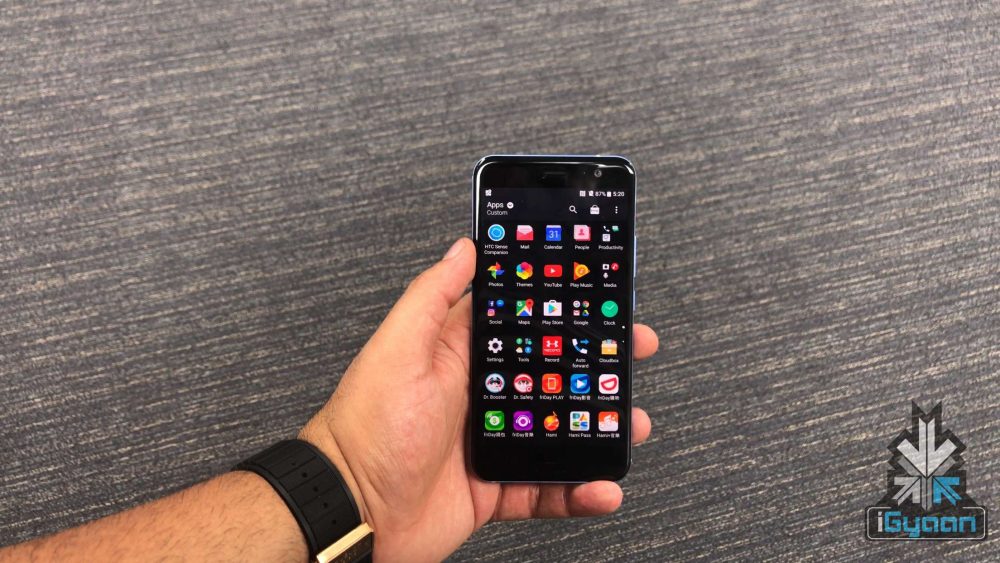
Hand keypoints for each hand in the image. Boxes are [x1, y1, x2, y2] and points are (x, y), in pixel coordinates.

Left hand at [300, 238, 657, 561]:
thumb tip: (463, 247)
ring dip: (598, 428)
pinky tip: (601, 488)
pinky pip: (548, 489)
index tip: (600, 300)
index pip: (522, 322)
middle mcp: (481, 397)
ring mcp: (491, 444)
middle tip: (635, 354)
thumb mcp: (399, 349)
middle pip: (551, 375)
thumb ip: (433, 297)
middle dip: (597, 366)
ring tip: (630, 424)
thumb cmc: (365, 428)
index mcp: (460, 357)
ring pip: (559, 431)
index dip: (562, 309)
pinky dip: (579, 491)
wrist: (350, 511)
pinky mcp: (494, 489)